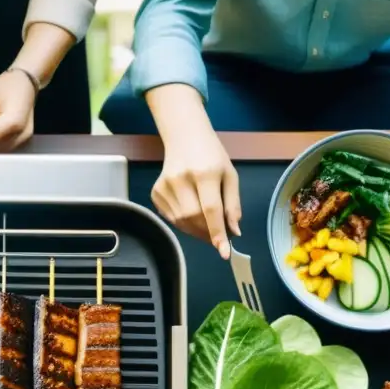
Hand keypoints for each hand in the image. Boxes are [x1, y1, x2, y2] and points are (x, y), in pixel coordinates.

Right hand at [152, 128, 241, 258]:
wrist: (184, 137)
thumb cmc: (211, 155)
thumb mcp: (230, 175)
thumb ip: (233, 204)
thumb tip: (234, 232)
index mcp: (205, 173)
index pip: (211, 209)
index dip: (217, 233)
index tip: (224, 252)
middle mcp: (181, 179)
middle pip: (194, 218)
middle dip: (207, 233)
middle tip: (218, 236)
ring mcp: (165, 186)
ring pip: (181, 222)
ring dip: (196, 230)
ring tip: (206, 225)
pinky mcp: (155, 192)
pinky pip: (171, 218)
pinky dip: (184, 223)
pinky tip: (191, 214)